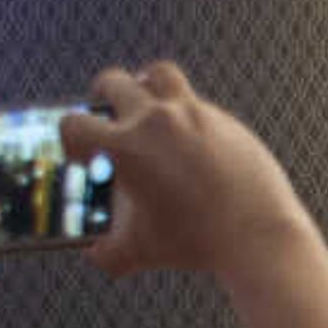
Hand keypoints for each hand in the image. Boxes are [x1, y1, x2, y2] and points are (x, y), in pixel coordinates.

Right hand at [61, 60, 313, 282]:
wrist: (256, 235)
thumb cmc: (196, 243)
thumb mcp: (140, 251)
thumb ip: (107, 252)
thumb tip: (95, 253)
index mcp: (126, 148)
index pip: (75, 124)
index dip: (71, 139)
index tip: (81, 153)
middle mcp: (156, 121)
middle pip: (113, 82)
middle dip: (101, 95)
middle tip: (103, 110)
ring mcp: (193, 114)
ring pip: (158, 75)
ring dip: (144, 84)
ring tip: (145, 101)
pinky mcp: (223, 120)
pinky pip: (196, 103)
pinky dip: (184, 114)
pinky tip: (188, 140)